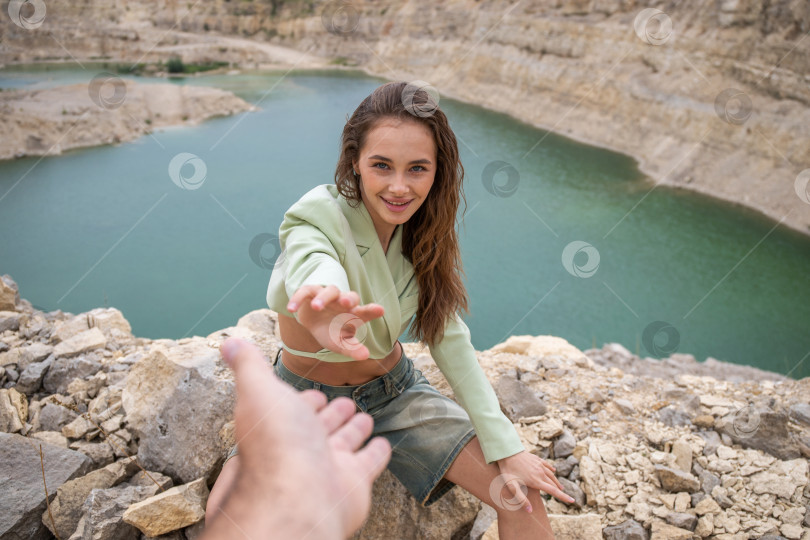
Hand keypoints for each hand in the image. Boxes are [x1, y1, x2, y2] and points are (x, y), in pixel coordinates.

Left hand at [205, 337, 392, 539]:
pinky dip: (376, 452)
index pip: (294, 411)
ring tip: (364, 418)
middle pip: (320, 427)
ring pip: (345, 443)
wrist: (300, 494)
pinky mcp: (354, 481)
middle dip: (332, 413)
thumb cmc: (276, 442)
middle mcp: (302, 449)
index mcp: (279, 428)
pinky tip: (382, 444)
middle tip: (345, 402)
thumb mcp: (258, 391)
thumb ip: (250, 366)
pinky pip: (369, 462)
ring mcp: (328, 466)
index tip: (316, 393)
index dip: (304, 401)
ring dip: (354, 430)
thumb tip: (230, 343)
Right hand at [287, 284, 384, 360]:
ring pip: (328, 291)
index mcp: (353, 314)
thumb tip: (365, 356)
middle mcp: (342, 302)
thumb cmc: (332, 332)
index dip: (372, 310)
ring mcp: (326, 295)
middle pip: (349, 296)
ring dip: (322, 298)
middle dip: (348, 298)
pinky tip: (291, 309)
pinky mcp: (309, 293)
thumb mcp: (340, 342)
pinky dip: (297, 299)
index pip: (365, 311)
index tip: (380, 310)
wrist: (313, 322)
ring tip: (315, 307)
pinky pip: (304, 292)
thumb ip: (352, 349)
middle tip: (346, 302)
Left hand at [496, 450, 574, 511]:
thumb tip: (530, 511)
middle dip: (560, 490)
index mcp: (536, 481)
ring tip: (560, 487)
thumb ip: (521, 499)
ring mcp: (539, 465)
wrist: (507, 451)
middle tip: (566, 497)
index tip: (572, 501)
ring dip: (556, 481)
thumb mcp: (512, 487)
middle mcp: (540, 473)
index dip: (563, 497)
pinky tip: (553, 471)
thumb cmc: (508, 470)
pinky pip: (547, 465)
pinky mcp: (536, 459)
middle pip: (553, 484)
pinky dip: (551, 470)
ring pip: (551, 475)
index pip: (553, 491)